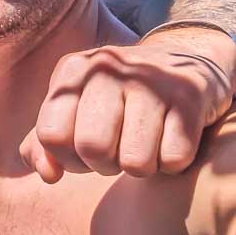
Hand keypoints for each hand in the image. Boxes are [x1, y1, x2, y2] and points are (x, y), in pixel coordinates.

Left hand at [18, 30, 235, 181]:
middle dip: (105, 165)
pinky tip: (171, 138)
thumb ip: (47, 141)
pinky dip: (171, 162)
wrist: (186, 61)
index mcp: (73, 70)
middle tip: (118, 150)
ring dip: (142, 166)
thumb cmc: (120, 97)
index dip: (67, 158)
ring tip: (146, 143)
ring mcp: (150, 79)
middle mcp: (108, 68)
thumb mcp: (76, 107)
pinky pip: (173, 159)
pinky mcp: (189, 95)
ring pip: (135, 162)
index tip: (84, 151)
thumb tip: (46, 173)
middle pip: (91, 148)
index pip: (51, 135)